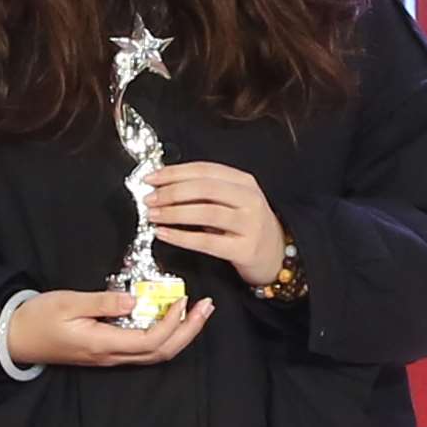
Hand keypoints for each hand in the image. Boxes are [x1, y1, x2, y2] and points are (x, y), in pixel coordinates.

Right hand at [4, 286, 217, 369]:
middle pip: (161, 352)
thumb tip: (133, 300)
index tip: (183, 299)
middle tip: (207, 307)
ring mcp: (110, 358)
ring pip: (155, 354)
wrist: (15, 338)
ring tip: (197, 313)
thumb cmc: (37, 318)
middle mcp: (111, 356)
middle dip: (189, 331)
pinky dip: (164, 336)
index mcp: (103, 344)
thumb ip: (102, 302)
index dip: (172, 323)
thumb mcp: (67, 302)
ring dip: (180, 335)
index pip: (150, 340)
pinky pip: (143, 350)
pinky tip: (170, 319)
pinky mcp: (107, 353)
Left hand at [140, 161, 292, 291]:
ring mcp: (249, 224)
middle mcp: (249, 199)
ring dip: (174, 213)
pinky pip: (207, 241)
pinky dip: (181, 237)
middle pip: (205, 188)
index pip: (205, 170)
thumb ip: (207, 191)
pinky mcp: (245, 249)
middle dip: (172, 192)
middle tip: (150, 198)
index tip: (151, 177)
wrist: (277, 256)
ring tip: (153, 215)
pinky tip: (164, 234)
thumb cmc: (248, 226)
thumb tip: (164, 186)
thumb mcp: (234, 201)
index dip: (175, 172)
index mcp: (244, 181)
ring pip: (206, 212)